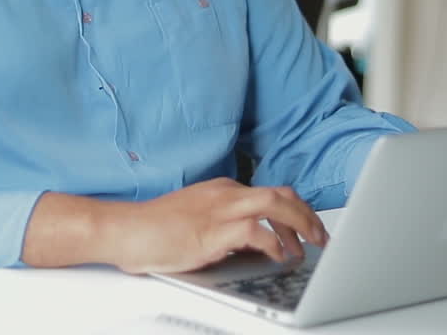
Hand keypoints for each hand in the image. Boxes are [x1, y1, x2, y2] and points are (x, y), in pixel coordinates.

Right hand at [108, 177, 329, 274]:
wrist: (125, 230)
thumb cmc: (155, 230)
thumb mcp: (199, 223)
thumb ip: (228, 228)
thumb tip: (256, 245)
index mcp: (223, 190)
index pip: (273, 194)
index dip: (298, 212)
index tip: (310, 230)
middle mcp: (226, 194)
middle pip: (282, 194)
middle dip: (308, 216)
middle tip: (321, 238)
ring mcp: (219, 209)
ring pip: (275, 204)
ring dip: (300, 225)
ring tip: (309, 246)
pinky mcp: (211, 230)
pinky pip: (254, 230)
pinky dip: (273, 243)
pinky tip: (277, 256)